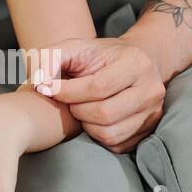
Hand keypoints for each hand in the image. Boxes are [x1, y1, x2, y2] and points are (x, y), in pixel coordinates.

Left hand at [44, 37, 165, 151]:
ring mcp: (153, 112)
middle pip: (105, 113)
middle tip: (69, 101)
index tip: (49, 89)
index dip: (68, 92)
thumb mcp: (74, 47)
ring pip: (111, 133)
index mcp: (135, 63)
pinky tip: (93, 119)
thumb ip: (50, 57)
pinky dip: (98, 135)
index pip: (98, 86)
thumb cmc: (99, 56)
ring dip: (86, 125)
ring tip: (81, 108)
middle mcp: (151, 89)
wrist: (134, 64)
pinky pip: (117, 144)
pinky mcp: (149, 130)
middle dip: (77, 109)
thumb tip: (39, 81)